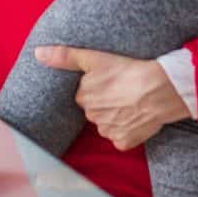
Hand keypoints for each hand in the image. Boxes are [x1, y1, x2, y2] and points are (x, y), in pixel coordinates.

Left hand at [36, 45, 190, 151]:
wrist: (159, 90)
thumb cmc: (128, 71)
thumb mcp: (95, 58)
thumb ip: (65, 57)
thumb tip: (37, 54)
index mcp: (83, 97)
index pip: (85, 95)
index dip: (99, 88)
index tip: (112, 82)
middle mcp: (92, 117)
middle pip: (96, 110)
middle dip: (107, 103)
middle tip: (123, 91)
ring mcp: (108, 131)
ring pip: (108, 124)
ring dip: (117, 117)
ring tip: (133, 102)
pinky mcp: (123, 142)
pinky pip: (122, 138)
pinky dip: (128, 130)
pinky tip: (138, 117)